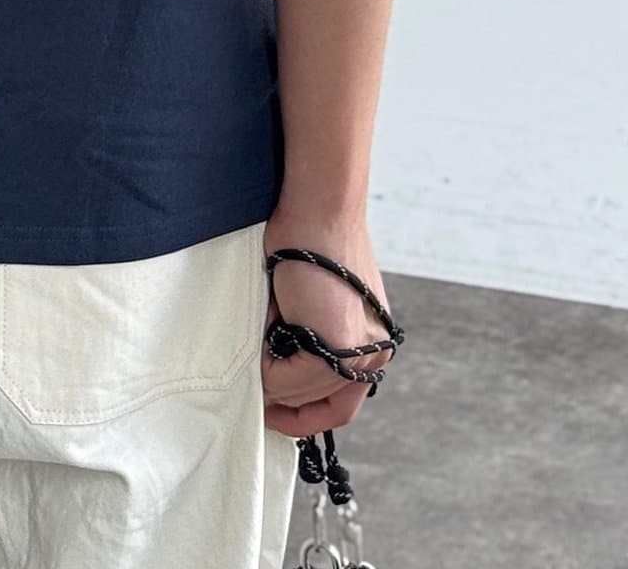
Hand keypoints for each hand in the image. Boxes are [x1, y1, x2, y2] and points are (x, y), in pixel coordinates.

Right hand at [260, 206, 392, 436]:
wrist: (320, 211)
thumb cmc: (310, 246)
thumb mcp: (319, 303)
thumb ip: (310, 341)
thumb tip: (275, 382)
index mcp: (371, 345)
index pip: (342, 405)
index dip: (305, 416)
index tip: (275, 413)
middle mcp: (373, 355)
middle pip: (320, 403)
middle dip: (283, 398)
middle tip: (254, 386)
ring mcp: (359, 352)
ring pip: (302, 392)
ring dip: (272, 377)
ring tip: (256, 347)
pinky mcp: (338, 344)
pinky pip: (290, 379)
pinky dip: (268, 368)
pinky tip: (262, 339)